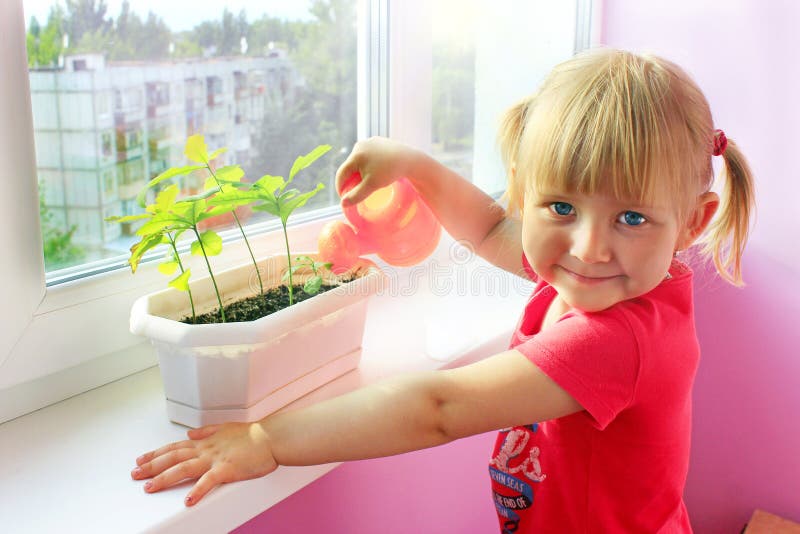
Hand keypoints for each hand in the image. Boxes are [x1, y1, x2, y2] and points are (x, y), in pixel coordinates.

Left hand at [131, 422, 276, 505]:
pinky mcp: (227, 470)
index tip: (141, 459)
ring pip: (183, 468)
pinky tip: (187, 500)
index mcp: (205, 442)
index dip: (156, 454)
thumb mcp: (226, 428)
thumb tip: (191, 433)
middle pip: (173, 458)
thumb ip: (207, 431)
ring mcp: (215, 459)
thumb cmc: (253, 435)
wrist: (271, 438)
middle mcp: (206, 450)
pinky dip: (197, 491)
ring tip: (150, 487)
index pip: (174, 448)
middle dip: (151, 466)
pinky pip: (208, 481)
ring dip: (164, 478)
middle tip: (135, 474)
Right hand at [335, 137, 422, 205]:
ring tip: (365, 182)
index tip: (343, 197)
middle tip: (354, 191)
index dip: (340, 187)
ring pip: (358, 161)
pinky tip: (374, 171)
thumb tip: (343, 204)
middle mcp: (360, 145)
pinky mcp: (377, 141)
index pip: (341, 173)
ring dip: (358, 172)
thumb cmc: (390, 173)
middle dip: (350, 179)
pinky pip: (367, 155)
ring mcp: (369, 141)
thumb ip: (356, 195)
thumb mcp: (372, 186)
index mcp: (356, 155)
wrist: (410, 160)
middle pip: (349, 166)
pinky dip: (367, 165)